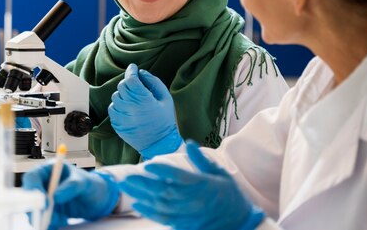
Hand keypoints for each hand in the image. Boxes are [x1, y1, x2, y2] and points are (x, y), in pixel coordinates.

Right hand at [22, 163, 118, 229]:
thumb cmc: (91, 184)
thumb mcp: (85, 182)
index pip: (33, 177)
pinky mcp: (49, 211)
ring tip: (61, 220)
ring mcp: (45, 199)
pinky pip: (43, 220)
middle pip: (30, 197)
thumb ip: (72, 186)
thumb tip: (56, 196)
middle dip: (38, 209)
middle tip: (49, 218)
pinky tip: (61, 222)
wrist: (97, 198)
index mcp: (50, 170)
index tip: (45, 202)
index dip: (34, 189)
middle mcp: (44, 184)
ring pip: (35, 211)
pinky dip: (49, 224)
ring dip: (45, 218)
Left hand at [109, 64, 182, 159]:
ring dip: (123, 94)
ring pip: (116, 97)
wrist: (160, 144)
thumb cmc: (165, 119)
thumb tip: (141, 73)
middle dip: (128, 82)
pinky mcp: (117, 125)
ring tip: (133, 99)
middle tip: (136, 85)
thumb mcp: (166, 98)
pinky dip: (118, 106)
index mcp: (144, 100)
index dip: (131, 71)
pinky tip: (128, 109)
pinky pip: (112, 109)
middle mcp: (130, 107)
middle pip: (122, 86)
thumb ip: (154, 82)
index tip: (133, 68)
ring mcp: (122, 117)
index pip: (131, 79)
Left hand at [118, 141, 264, 229]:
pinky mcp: (184, 224)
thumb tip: (189, 143)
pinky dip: (150, 211)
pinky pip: (164, 218)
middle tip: (126, 177)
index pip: (177, 175)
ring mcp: (187, 213)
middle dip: (143, 183)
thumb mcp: (220, 174)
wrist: (240, 223)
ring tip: (127, 187)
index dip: (161, 170)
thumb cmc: (230, 196)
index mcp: (201, 184)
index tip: (148, 164)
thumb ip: (202, 160)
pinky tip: (139, 205)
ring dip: (142, 196)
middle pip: (163, 190)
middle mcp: (192, 199)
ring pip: (160, 204)